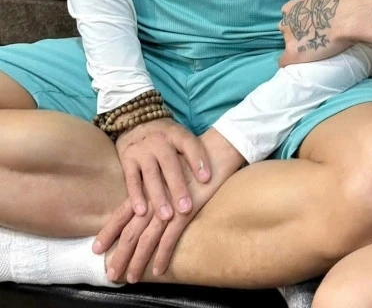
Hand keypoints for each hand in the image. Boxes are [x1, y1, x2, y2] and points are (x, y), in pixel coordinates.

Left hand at [96, 129, 244, 282]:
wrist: (214, 153)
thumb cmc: (191, 164)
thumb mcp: (167, 176)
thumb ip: (155, 190)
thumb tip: (144, 208)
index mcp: (147, 190)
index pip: (121, 213)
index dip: (108, 232)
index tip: (96, 249)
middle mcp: (153, 199)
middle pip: (130, 231)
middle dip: (119, 254)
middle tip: (111, 273)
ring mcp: (168, 206)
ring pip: (147, 239)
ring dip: (138, 260)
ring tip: (131, 278)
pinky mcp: (184, 211)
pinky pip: (170, 238)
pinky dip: (163, 255)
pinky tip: (158, 270)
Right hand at [115, 117, 210, 220]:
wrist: (136, 120)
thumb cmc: (166, 137)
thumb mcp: (180, 137)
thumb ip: (191, 154)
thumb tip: (211, 179)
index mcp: (176, 134)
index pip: (189, 144)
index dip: (198, 160)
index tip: (207, 179)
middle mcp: (159, 141)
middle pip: (170, 164)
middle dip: (178, 187)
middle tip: (186, 209)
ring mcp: (142, 150)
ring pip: (151, 175)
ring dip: (159, 196)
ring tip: (166, 216)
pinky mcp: (127, 159)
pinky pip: (132, 179)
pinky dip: (136, 195)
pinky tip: (141, 211)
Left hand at [279, 0, 353, 64]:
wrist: (346, 17)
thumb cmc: (339, 6)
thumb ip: (313, 6)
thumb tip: (320, 11)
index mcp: (291, 7)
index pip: (287, 17)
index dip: (298, 24)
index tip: (308, 28)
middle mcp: (286, 22)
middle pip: (285, 32)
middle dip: (296, 36)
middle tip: (312, 39)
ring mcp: (288, 38)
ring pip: (287, 46)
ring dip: (296, 48)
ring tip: (311, 52)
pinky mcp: (293, 53)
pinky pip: (285, 62)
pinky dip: (291, 64)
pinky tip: (299, 66)